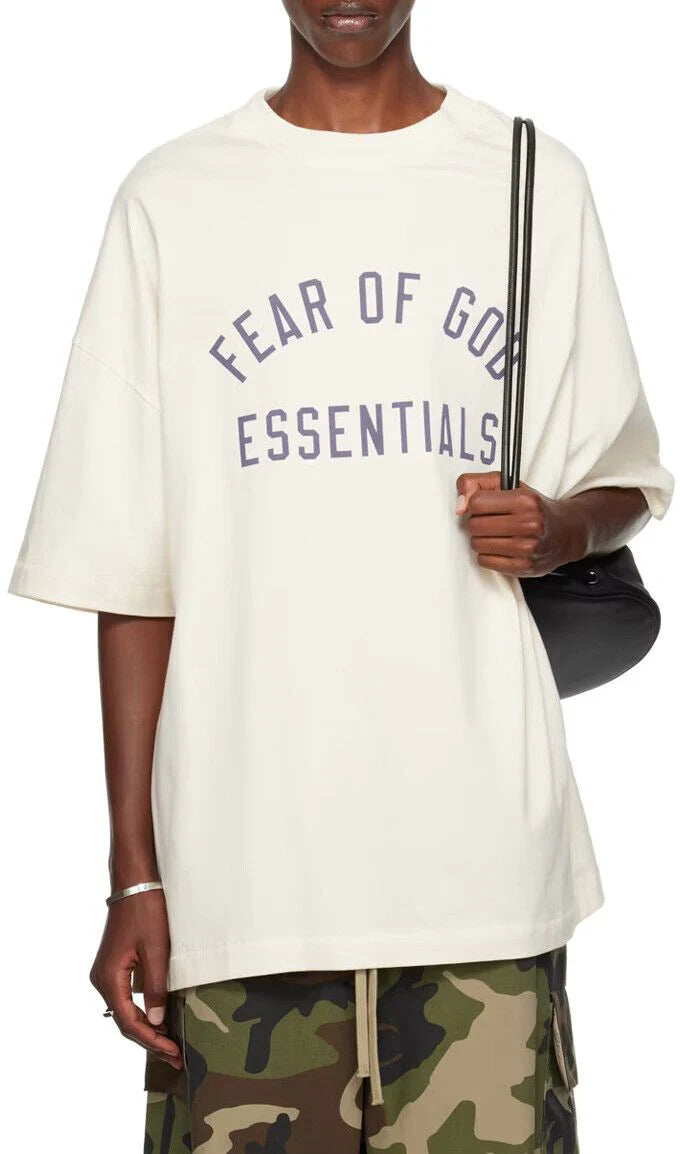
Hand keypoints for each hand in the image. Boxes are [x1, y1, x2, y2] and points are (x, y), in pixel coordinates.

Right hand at [89, 888, 182, 1068]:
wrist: (135, 883)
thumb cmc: (146, 911)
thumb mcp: (157, 950)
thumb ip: (156, 987)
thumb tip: (156, 1021)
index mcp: (108, 978)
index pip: (128, 1021)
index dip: (151, 1040)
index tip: (172, 1052)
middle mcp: (102, 979)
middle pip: (124, 1021)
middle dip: (149, 1040)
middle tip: (174, 1057)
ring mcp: (106, 973)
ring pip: (124, 1011)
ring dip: (146, 1028)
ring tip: (169, 1043)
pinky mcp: (114, 967)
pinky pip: (125, 998)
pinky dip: (141, 1012)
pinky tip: (159, 1018)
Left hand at [455, 471, 586, 576]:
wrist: (565, 533)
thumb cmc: (533, 508)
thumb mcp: (508, 485)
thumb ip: (476, 483)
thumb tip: (459, 507)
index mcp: (525, 500)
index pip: (476, 502)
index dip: (477, 504)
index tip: (486, 505)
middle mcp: (529, 524)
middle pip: (474, 525)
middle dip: (478, 522)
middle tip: (493, 521)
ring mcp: (527, 548)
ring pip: (477, 544)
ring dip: (482, 539)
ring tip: (498, 534)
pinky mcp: (522, 567)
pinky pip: (484, 561)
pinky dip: (488, 554)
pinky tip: (502, 547)